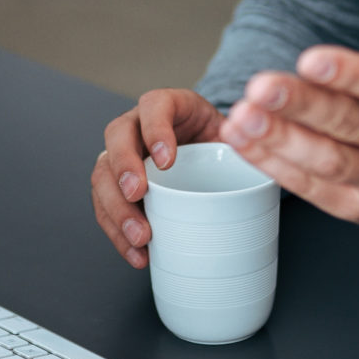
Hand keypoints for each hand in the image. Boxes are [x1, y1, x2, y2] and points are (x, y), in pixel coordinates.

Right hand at [90, 88, 227, 268]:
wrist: (207, 156)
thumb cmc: (216, 142)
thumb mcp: (231, 133)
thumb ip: (239, 144)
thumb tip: (255, 167)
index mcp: (168, 105)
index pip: (154, 105)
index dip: (155, 129)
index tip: (166, 160)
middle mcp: (137, 125)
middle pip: (117, 137)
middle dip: (123, 168)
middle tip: (138, 195)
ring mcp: (123, 155)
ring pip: (103, 174)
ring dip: (117, 208)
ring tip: (141, 237)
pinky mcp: (117, 185)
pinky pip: (106, 206)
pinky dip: (118, 232)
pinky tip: (136, 253)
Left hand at [223, 0, 358, 228]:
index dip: (351, 74)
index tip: (311, 57)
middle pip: (351, 125)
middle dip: (302, 106)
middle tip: (260, 86)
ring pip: (327, 162)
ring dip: (279, 140)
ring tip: (242, 116)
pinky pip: (311, 188)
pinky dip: (273, 165)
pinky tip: (242, 139)